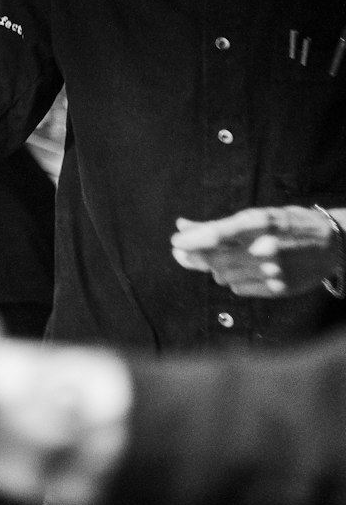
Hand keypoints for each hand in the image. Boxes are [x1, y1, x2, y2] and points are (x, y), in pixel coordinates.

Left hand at [171, 206, 339, 296]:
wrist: (332, 244)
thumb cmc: (289, 223)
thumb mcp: (258, 215)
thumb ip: (219, 224)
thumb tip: (182, 226)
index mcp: (261, 223)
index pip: (217, 235)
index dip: (192, 240)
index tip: (175, 242)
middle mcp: (266, 248)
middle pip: (216, 259)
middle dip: (195, 256)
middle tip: (181, 253)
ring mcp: (273, 271)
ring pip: (224, 276)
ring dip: (214, 268)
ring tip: (218, 258)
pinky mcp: (278, 289)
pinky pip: (239, 288)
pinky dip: (232, 280)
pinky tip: (239, 270)